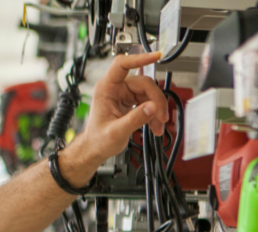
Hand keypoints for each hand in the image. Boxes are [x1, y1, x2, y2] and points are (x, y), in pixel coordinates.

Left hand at [64, 52, 170, 180]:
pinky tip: (154, 125)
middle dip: (156, 100)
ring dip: (157, 109)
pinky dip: (153, 113)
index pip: (122, 65)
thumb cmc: (97, 140)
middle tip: (161, 117)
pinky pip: (148, 101)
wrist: (95, 148)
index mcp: (106, 89)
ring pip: (148, 93)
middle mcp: (115, 88)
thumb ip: (135, 119)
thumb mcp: (116, 132)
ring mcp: (123, 93)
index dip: (139, 58)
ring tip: (157, 126)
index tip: (155, 56)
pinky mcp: (130, 100)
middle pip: (144, 83)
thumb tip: (152, 108)